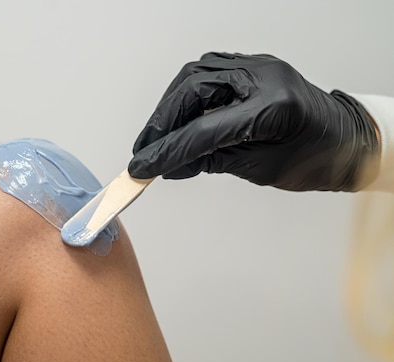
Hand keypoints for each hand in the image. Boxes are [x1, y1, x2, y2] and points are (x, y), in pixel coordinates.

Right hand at [128, 52, 378, 190]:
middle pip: (193, 90)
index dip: (167, 152)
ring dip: (168, 106)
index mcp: (273, 108)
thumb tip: (169, 166)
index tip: (142, 168)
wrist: (344, 139)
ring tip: (156, 136)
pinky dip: (184, 96)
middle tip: (143, 150)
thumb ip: (210, 161)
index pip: (204, 131)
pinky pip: (206, 73)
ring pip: (194, 76)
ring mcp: (256, 66)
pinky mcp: (249, 66)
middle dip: (162, 122)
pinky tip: (176, 118)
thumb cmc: (313, 157)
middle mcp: (263, 77)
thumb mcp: (259, 168)